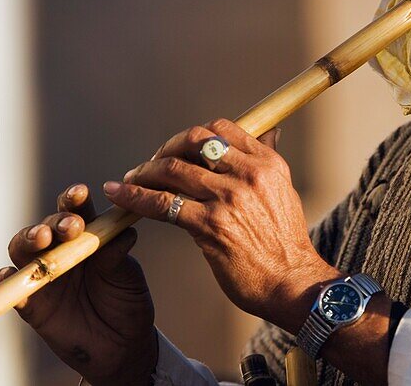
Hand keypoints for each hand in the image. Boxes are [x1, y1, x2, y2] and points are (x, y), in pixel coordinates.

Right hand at [0, 184, 156, 385]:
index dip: (74, 199)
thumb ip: (117, 256)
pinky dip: (5, 279)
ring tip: (40, 239)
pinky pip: (11, 288)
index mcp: (87, 237)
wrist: (121, 344)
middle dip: (54, 222)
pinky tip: (7, 274)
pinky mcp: (30, 303)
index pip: (76, 211)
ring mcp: (43, 275)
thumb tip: (121, 234)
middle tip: (69, 227)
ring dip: (27, 239)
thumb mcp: (127, 277)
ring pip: (23, 250)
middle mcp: (60, 251)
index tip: (80, 194)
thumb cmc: (126, 301)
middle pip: (46, 226)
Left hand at [104, 119, 338, 332]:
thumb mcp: (284, 190)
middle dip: (164, 149)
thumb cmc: (286, 242)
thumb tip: (271, 131)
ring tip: (128, 180)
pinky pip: (162, 203)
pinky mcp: (210, 225)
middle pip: (193, 141)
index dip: (191, 136)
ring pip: (172, 169)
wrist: (292, 282)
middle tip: (151, 164)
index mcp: (267, 162)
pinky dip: (134, 197)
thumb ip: (269, 161)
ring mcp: (228, 198)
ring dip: (143, 172)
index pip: (221, 129)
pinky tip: (119, 195)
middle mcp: (249, 173)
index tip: (177, 150)